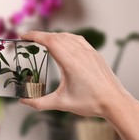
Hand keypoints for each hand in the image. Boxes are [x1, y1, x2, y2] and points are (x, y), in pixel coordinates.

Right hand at [19, 31, 133, 118]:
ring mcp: (89, 52)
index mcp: (71, 62)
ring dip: (53, 36)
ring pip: (67, 36)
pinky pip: (78, 39)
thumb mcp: (62, 103)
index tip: (23, 36)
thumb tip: (24, 102)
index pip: (50, 41)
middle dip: (40, 36)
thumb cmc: (91, 103)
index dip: (34, 36)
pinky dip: (66, 38)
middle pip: (56, 37)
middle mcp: (80, 53)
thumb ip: (40, 103)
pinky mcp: (95, 54)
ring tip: (42, 41)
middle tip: (28, 40)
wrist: (115, 103)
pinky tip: (63, 43)